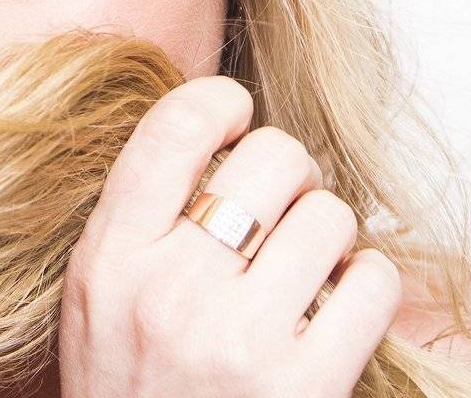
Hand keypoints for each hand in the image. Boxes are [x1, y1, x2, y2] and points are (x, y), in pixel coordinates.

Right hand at [57, 75, 401, 396]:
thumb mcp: (96, 299)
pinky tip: (338, 309)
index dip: (222, 101)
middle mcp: (171, 293)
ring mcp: (241, 340)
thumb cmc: (131, 392)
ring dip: (330, 235)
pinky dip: (369, 287)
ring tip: (305, 272)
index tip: (237, 120)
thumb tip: (215, 126)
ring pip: (330, 215)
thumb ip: (138, 218)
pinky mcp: (305, 386)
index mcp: (111, 260)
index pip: (175, 128)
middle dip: (289, 174)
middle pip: (272, 158)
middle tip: (279, 212)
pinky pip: (374, 282)